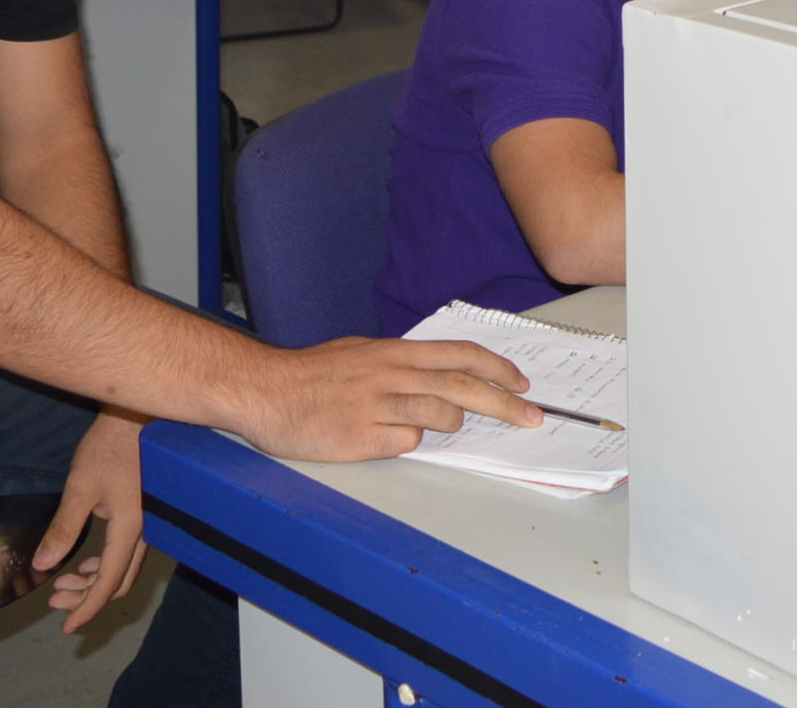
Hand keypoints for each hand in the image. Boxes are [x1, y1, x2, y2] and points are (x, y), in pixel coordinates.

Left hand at [35, 408, 149, 634]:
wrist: (141, 417)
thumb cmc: (111, 447)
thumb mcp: (80, 487)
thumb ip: (63, 529)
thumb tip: (42, 565)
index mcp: (129, 529)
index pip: (108, 583)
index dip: (86, 608)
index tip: (67, 627)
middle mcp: (143, 532)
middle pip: (117, 582)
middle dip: (85, 597)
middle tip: (54, 600)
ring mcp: (147, 524)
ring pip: (123, 569)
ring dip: (93, 582)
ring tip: (63, 583)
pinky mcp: (144, 515)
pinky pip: (126, 554)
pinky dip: (104, 565)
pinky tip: (85, 562)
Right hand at [231, 336, 539, 462]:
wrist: (265, 390)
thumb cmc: (313, 373)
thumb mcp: (363, 352)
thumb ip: (402, 363)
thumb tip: (442, 376)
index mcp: (394, 351)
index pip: (460, 354)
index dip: (497, 367)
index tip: (522, 383)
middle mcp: (391, 374)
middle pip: (463, 387)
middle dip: (505, 404)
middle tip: (531, 418)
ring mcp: (377, 406)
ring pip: (440, 415)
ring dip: (452, 424)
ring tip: (443, 426)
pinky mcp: (361, 438)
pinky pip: (405, 443)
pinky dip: (407, 443)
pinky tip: (388, 439)